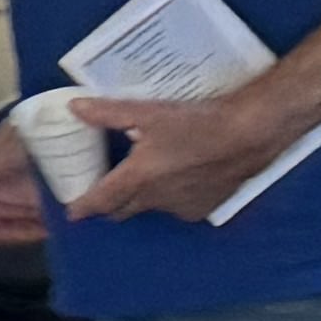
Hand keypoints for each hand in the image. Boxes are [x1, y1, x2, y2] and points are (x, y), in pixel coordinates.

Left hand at [63, 89, 311, 225]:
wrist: (247, 136)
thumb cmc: (196, 122)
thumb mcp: (149, 113)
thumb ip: (109, 114)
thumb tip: (75, 108)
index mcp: (137, 179)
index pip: (101, 200)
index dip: (84, 207)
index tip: (73, 213)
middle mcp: (156, 200)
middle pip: (123, 210)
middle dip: (110, 205)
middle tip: (102, 191)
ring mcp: (181, 208)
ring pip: (151, 207)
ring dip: (143, 197)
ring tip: (145, 176)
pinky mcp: (203, 209)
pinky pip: (177, 206)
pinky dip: (171, 196)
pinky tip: (178, 177)